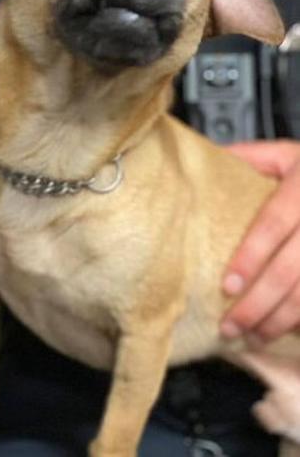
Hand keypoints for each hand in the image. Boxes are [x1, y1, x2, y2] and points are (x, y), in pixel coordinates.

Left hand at [221, 140, 299, 342]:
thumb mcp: (285, 154)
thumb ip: (248, 158)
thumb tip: (200, 162)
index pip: (273, 225)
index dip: (251, 257)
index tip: (226, 285)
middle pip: (291, 269)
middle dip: (259, 303)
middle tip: (230, 326)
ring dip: (281, 320)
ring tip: (253, 337)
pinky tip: (284, 331)